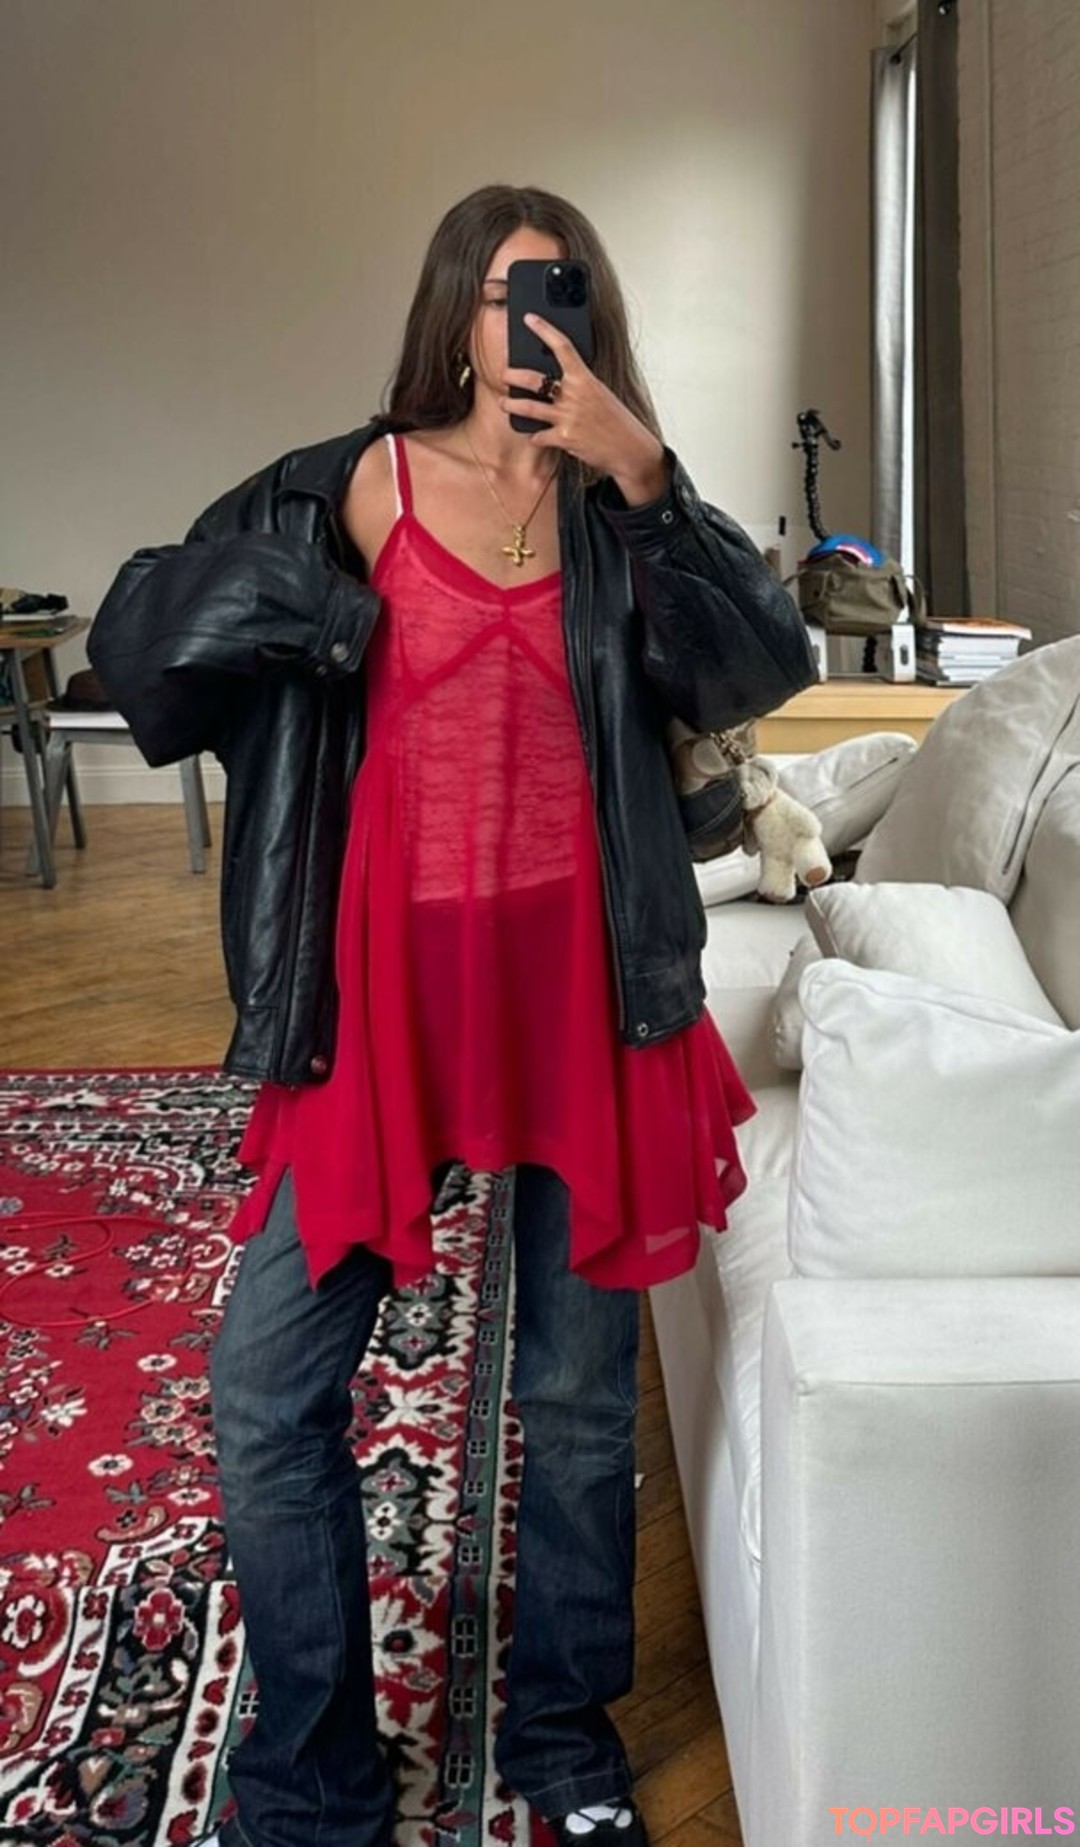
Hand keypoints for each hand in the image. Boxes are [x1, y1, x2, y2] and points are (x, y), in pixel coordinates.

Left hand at [499, 314, 668, 504]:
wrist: (630, 448)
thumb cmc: (615, 420)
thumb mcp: (600, 394)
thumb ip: (578, 385)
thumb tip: (556, 381)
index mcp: (585, 378)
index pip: (562, 346)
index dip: (544, 329)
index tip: (529, 319)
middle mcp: (574, 395)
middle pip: (533, 379)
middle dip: (512, 375)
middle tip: (504, 374)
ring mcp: (568, 416)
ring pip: (528, 407)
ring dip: (510, 404)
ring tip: (504, 402)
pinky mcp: (564, 438)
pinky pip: (538, 436)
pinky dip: (535, 437)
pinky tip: (534, 436)